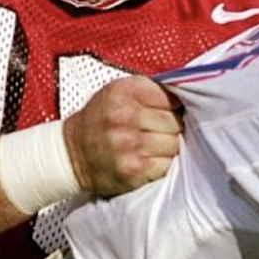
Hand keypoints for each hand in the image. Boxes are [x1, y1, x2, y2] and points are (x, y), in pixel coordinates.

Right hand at [63, 75, 182, 196]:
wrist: (71, 153)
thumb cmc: (99, 120)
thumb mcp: (116, 92)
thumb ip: (149, 89)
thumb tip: (187, 95)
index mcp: (124, 91)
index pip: (172, 97)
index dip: (176, 106)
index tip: (170, 111)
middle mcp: (125, 115)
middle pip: (176, 121)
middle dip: (174, 127)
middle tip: (161, 130)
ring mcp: (129, 143)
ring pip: (174, 143)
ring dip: (169, 146)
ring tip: (154, 145)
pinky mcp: (133, 168)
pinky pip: (167, 164)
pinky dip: (163, 164)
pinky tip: (149, 159)